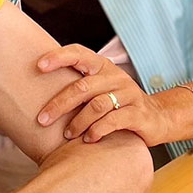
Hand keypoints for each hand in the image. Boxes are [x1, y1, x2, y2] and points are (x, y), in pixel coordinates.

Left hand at [37, 44, 170, 146]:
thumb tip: (35, 87)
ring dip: (78, 122)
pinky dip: (98, 130)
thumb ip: (77, 86)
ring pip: (97, 105)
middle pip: (82, 87)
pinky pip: (114, 120)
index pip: (79, 53)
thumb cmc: (118, 104)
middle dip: (59, 104)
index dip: (59, 57)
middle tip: (42, 119)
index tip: (39, 66)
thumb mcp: (100, 89)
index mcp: (103, 66)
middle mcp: (115, 77)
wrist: (157, 118)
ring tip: (67, 135)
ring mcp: (129, 94)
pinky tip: (89, 139)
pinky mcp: (138, 113)